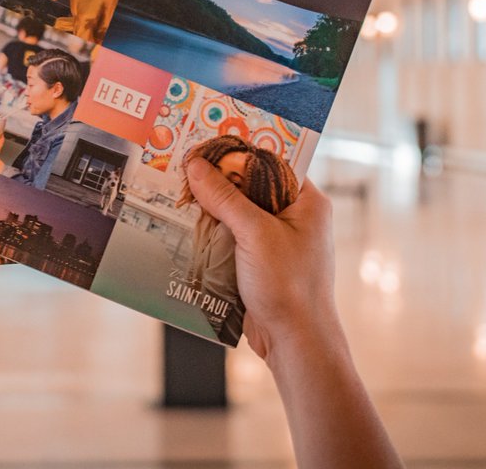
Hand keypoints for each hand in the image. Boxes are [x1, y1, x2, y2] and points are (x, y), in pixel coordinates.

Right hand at [186, 159, 335, 362]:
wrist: (295, 342)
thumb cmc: (289, 286)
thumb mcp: (254, 233)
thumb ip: (225, 198)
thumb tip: (196, 166)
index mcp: (307, 201)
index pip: (271, 162)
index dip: (239, 152)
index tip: (206, 143)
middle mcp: (295, 217)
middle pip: (250, 186)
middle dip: (218, 181)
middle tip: (184, 166)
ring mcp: (277, 240)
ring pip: (238, 213)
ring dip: (212, 209)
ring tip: (178, 192)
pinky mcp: (261, 262)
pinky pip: (233, 238)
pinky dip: (212, 233)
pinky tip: (187, 227)